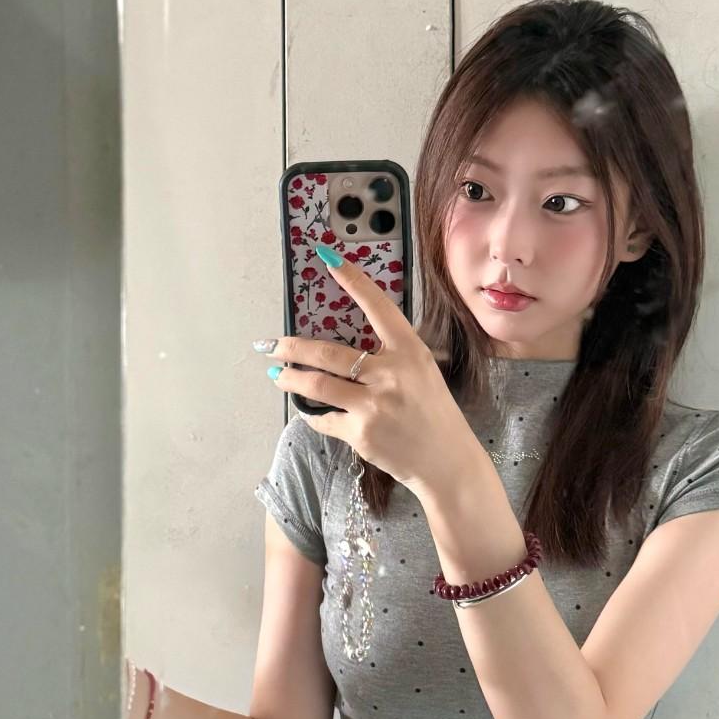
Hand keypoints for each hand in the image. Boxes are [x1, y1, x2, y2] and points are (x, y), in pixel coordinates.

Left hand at [261, 248, 482, 498]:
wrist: (446, 460)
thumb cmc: (433, 413)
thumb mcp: (422, 372)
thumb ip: (391, 355)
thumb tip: (347, 347)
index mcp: (410, 351)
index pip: (378, 306)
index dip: (352, 280)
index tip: (328, 258)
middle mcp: (391, 374)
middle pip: (327, 352)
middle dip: (291, 347)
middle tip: (271, 345)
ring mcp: (374, 405)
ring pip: (316, 385)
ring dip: (290, 379)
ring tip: (277, 375)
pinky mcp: (361, 433)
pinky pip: (324, 418)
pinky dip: (313, 414)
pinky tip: (309, 410)